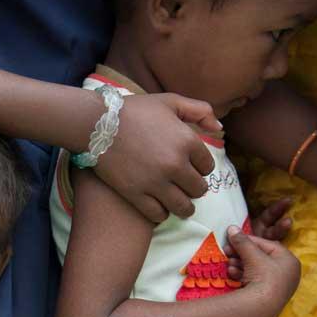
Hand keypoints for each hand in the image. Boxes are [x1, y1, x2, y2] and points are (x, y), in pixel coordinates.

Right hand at [96, 93, 221, 221]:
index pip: (207, 166)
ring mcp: (155, 182)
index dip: (200, 168)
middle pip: (198, 189)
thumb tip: (219, 128)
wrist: (97, 124)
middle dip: (193, 189)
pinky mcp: (136, 194)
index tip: (191, 169)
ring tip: (178, 205)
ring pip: (182, 207)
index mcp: (187, 142)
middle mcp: (175, 164)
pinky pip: (158, 214)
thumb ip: (200, 111)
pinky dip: (161, 214)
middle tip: (184, 187)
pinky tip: (158, 208)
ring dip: (183, 207)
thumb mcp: (170, 102)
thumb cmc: (134, 111)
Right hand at [226, 226, 300, 316]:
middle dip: (241, 254)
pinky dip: (242, 276)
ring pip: (255, 270)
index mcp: (290, 260)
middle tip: (227, 251)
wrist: (262, 308)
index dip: (248, 240)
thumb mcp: (252, 255)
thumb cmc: (264, 277)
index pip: (267, 245)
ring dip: (239, 265)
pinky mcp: (267, 297)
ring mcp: (278, 286)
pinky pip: (254, 281)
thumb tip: (231, 228)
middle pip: (260, 258)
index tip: (234, 238)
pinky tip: (232, 274)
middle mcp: (287, 273)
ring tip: (228, 264)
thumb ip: (242, 241)